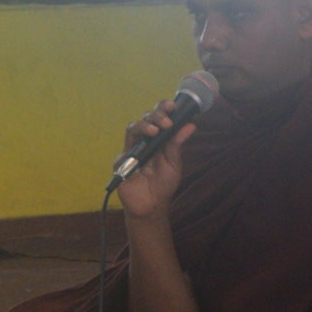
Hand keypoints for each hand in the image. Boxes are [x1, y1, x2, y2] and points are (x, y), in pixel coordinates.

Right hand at [115, 99, 194, 218]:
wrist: (151, 205)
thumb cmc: (163, 185)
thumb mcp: (174, 164)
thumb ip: (177, 144)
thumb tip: (190, 125)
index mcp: (158, 139)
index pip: (159, 118)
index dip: (163, 109)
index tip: (173, 106)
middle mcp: (144, 141)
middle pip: (145, 119)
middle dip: (155, 115)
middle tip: (166, 122)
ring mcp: (131, 149)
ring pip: (132, 128)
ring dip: (143, 125)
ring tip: (155, 131)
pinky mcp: (121, 161)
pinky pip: (124, 150)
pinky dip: (133, 147)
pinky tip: (142, 152)